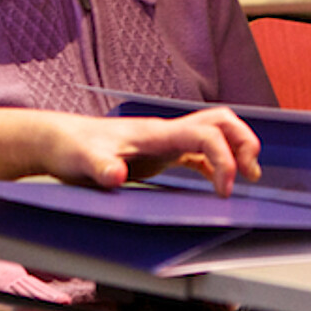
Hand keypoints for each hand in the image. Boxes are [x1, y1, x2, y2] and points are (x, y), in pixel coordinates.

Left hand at [54, 106, 261, 195]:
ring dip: (234, 150)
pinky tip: (218, 182)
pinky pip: (197, 152)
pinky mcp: (159, 153)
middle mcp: (165, 133)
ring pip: (213, 134)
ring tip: (248, 176)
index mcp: (155, 133)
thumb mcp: (82, 162)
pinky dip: (216, 163)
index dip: (224, 158)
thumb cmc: (71, 148)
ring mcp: (164, 142)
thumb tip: (116, 175)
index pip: (205, 134)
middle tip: (252, 172)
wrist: (57, 140)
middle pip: (219, 122)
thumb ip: (101, 167)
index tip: (225, 189)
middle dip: (243, 142)